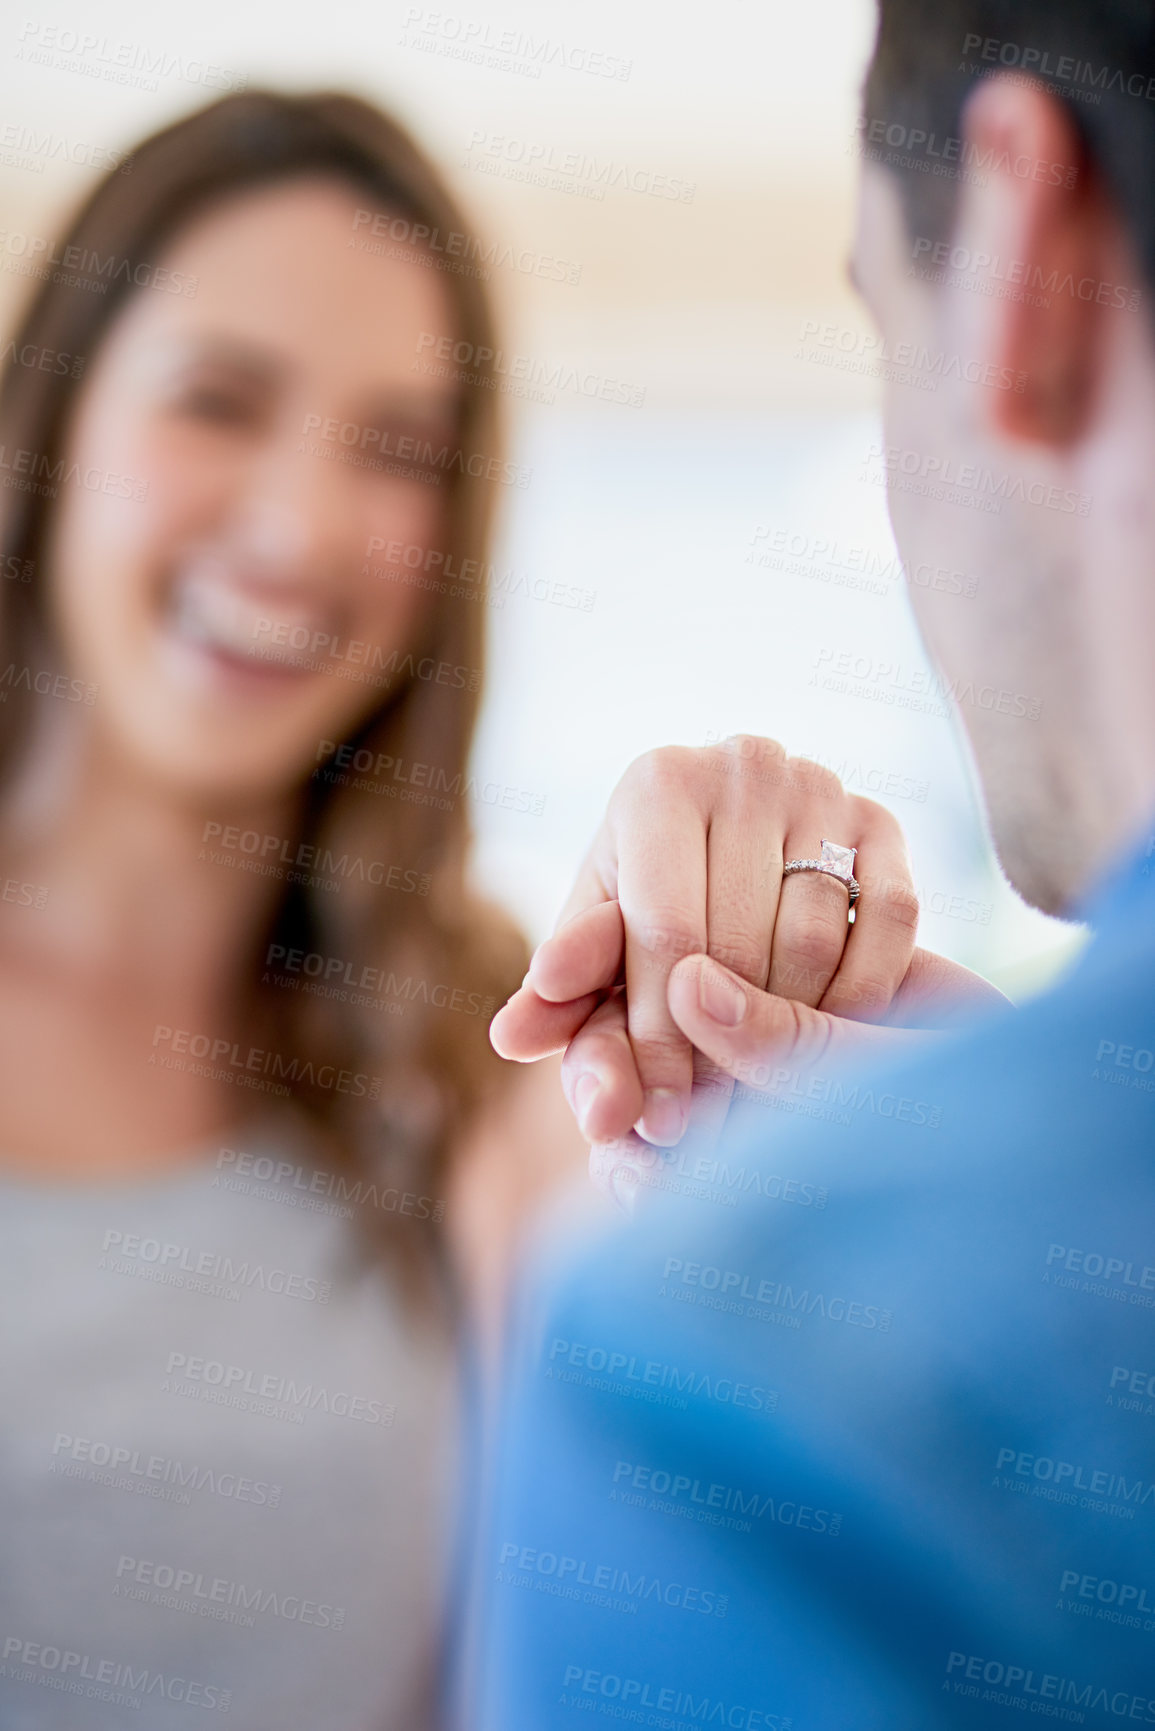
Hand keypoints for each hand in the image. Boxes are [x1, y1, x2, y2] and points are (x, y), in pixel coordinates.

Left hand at [491, 738, 1004, 1199]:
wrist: (733, 858)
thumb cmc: (645, 917)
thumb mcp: (598, 954)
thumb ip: (559, 1001)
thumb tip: (512, 1036)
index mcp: (657, 782)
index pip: (664, 933)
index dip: (660, 1040)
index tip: (660, 1124)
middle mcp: (743, 763)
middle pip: (741, 942)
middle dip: (721, 1052)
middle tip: (714, 1129)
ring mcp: (822, 785)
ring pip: (816, 939)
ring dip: (792, 1032)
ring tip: (762, 1096)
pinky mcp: (884, 819)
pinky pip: (889, 926)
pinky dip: (862, 995)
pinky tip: (828, 1041)